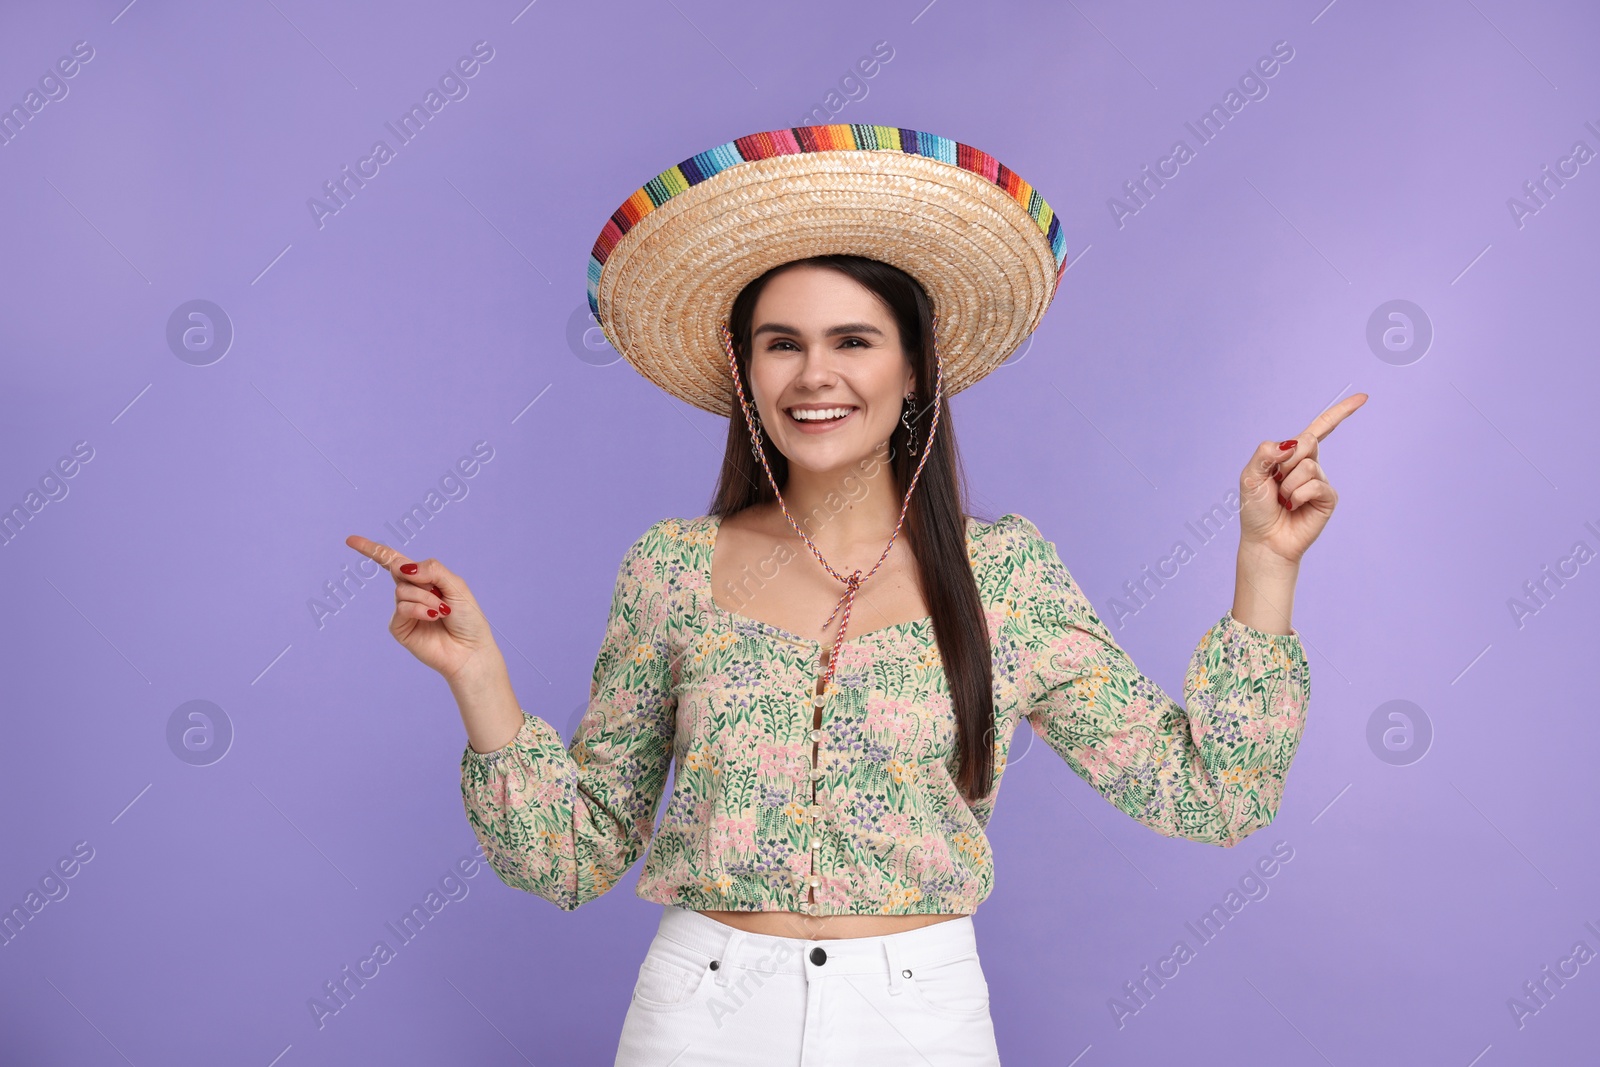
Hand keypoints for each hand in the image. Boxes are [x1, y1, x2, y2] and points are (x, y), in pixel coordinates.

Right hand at [344, 535, 501, 682]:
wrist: (469, 649)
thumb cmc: (467, 617)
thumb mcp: (456, 585)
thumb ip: (432, 570)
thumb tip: (403, 567)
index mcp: (423, 579)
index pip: (393, 561)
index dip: (372, 549)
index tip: (350, 540)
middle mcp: (410, 592)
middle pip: (397, 570)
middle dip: (419, 579)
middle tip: (441, 596)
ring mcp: (403, 610)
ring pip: (402, 590)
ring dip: (426, 599)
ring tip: (443, 611)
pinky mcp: (399, 627)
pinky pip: (402, 608)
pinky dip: (420, 610)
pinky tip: (434, 617)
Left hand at [1238, 393, 1366, 565]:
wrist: (1264, 540)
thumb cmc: (1256, 509)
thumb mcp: (1250, 475)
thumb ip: (1265, 453)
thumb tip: (1291, 443)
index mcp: (1291, 455)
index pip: (1319, 428)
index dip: (1341, 412)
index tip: (1364, 397)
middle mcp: (1309, 464)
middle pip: (1307, 441)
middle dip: (1286, 461)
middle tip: (1276, 483)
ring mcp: (1320, 481)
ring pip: (1308, 465)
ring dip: (1289, 484)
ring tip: (1284, 500)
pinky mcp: (1327, 498)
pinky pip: (1315, 485)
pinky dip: (1298, 496)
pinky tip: (1294, 507)